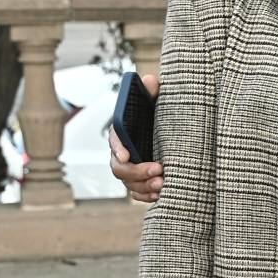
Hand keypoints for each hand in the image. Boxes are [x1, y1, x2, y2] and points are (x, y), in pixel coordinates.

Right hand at [109, 70, 161, 202]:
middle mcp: (120, 154)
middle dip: (137, 172)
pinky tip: (159, 195)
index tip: (127, 155)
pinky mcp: (138, 182)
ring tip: (162, 184)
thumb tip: (150, 81)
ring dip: (144, 186)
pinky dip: (145, 196)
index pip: (115, 141)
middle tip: (158, 170)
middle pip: (120, 168)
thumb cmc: (155, 115)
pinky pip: (136, 193)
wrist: (161, 130)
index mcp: (121, 133)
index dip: (119, 149)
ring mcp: (128, 170)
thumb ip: (151, 91)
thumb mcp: (154, 101)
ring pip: (128, 184)